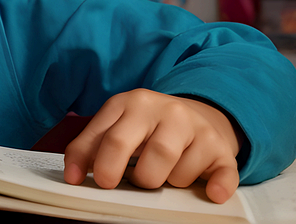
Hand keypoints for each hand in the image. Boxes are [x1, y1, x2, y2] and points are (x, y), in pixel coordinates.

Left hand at [63, 89, 240, 203]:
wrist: (193, 113)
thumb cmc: (145, 126)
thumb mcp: (114, 124)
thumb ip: (91, 146)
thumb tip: (73, 176)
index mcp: (134, 103)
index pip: (112, 138)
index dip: (100, 165)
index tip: (91, 183)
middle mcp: (169, 112)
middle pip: (153, 155)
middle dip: (139, 178)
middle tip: (132, 183)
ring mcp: (197, 128)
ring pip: (179, 172)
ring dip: (167, 182)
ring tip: (162, 172)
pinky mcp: (221, 149)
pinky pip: (222, 174)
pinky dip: (217, 186)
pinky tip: (211, 192)